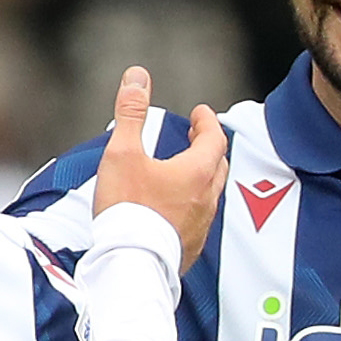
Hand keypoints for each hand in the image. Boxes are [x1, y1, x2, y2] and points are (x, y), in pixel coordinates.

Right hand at [94, 66, 225, 270]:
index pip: (215, 138)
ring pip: (211, 194)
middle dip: (209, 147)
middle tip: (196, 138)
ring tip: (184, 170)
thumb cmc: (126, 210)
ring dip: (202, 176)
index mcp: (197, 172)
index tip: (201, 113)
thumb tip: (137, 76)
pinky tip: (175, 207)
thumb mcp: (123, 153)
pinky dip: (193, 203)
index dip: (208, 122)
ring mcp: (201, 227)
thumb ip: (131, 113)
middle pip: (218, 166)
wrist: (129, 265)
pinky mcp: (190, 248)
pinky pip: (199, 219)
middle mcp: (207, 199)